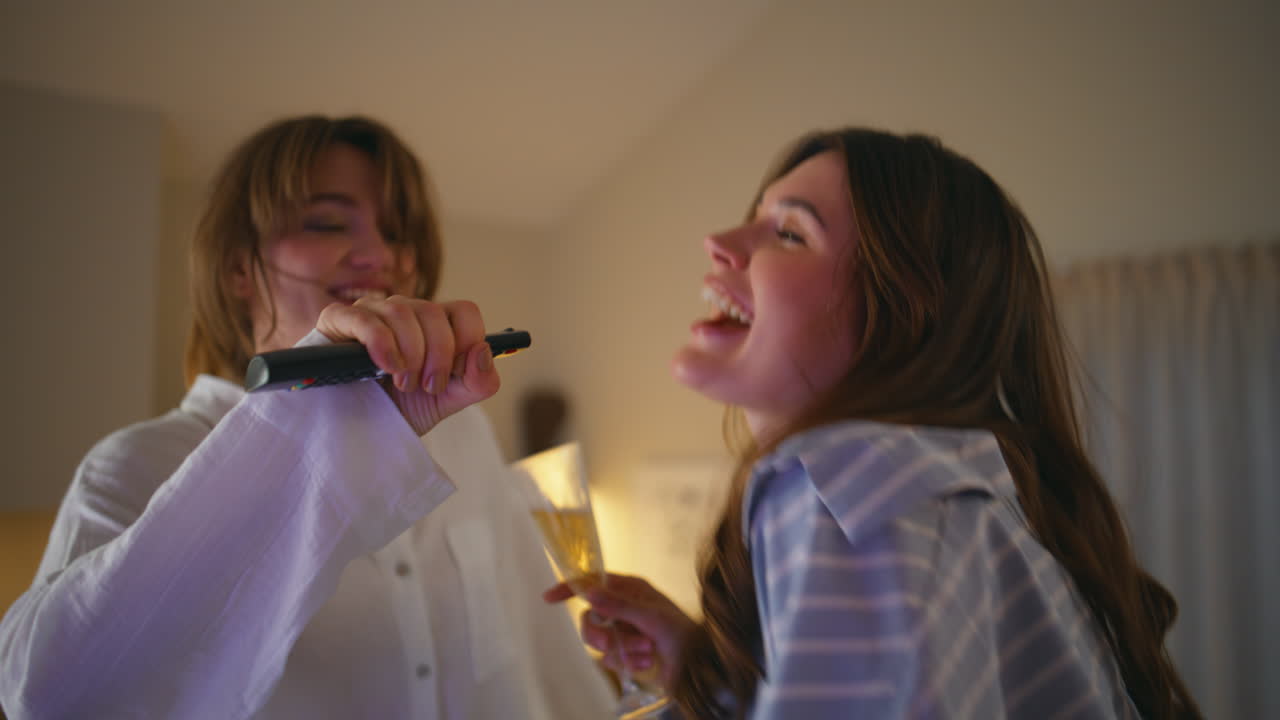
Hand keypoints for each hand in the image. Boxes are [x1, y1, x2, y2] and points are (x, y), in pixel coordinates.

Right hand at [314, 296, 499, 434]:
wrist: (360, 428)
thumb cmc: (404, 406)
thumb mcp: (449, 400)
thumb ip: (479, 381)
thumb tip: (484, 350)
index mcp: (436, 324)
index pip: (465, 311)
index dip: (467, 341)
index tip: (456, 374)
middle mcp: (406, 311)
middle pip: (434, 312)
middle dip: (438, 356)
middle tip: (429, 386)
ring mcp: (373, 311)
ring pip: (401, 312)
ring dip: (410, 353)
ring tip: (405, 384)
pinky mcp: (340, 319)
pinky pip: (365, 319)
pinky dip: (382, 343)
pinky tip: (386, 367)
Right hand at [544, 573, 695, 690]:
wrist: (700, 668)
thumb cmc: (683, 634)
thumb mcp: (653, 617)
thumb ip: (620, 606)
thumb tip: (589, 593)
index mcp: (630, 589)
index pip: (593, 582)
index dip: (570, 588)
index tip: (549, 598)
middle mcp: (624, 607)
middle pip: (590, 618)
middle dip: (602, 634)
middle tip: (615, 644)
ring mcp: (623, 631)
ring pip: (599, 641)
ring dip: (622, 649)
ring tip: (646, 651)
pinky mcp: (625, 653)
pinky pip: (609, 658)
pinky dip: (628, 662)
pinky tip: (647, 662)